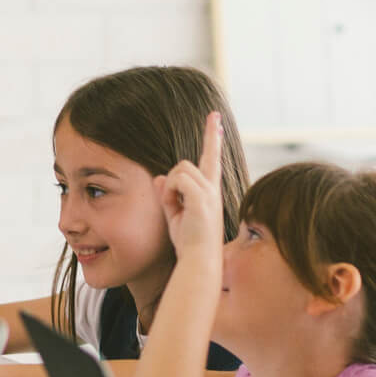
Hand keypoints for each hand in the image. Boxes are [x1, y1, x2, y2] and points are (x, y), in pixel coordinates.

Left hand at [152, 112, 223, 260]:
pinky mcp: (202, 196)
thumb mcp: (174, 214)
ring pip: (179, 169)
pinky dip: (170, 193)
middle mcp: (212, 187)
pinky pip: (177, 179)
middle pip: (186, 163)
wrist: (198, 259)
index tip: (215, 117)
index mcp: (209, 191)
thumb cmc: (188, 241)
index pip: (211, 158)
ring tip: (176, 210)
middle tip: (177, 202)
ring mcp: (209, 191)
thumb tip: (159, 178)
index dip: (212, 137)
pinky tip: (175, 208)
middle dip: (173, 181)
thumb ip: (168, 194)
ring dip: (170, 189)